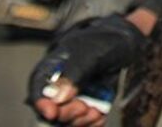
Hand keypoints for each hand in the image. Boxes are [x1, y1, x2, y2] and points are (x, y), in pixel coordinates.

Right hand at [26, 13, 148, 125]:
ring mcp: (73, 100)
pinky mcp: (88, 108)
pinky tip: (100, 115)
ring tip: (95, 112)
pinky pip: (85, 123)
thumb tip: (60, 97)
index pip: (38, 91)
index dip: (41, 104)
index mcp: (50, 71)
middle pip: (52, 111)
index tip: (52, 113)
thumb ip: (76, 73)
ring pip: (67, 121)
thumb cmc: (102, 42)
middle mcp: (58, 89)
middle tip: (83, 107)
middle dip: (66, 114)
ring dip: (81, 121)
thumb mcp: (91, 53)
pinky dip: (92, 124)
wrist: (123, 44)